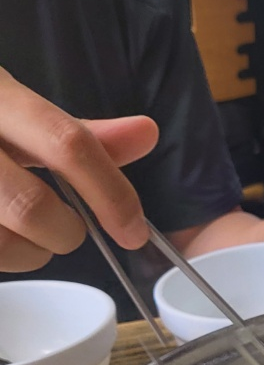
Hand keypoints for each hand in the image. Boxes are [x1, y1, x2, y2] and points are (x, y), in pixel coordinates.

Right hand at [0, 69, 155, 272]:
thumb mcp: (12, 109)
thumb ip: (77, 132)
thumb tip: (147, 134)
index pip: (66, 143)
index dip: (111, 193)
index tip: (135, 231)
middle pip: (31, 208)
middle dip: (63, 232)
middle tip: (64, 229)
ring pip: (0, 244)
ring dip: (25, 254)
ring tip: (20, 233)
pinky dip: (0, 255)